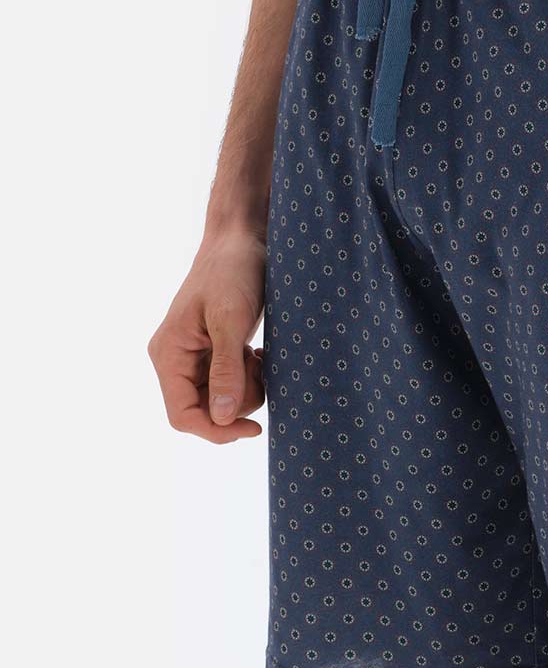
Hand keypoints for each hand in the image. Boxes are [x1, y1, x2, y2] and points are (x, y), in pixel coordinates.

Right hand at [149, 229, 266, 441]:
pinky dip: (248, 376)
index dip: (216, 430)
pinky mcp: (213, 350)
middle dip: (236, 402)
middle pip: (204, 411)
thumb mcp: (231, 320)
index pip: (182, 416)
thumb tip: (221, 418)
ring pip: (220, 399)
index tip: (253, 427)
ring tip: (257, 355)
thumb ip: (225, 370)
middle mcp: (175, 359)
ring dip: (245, 387)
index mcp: (168, 354)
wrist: (243, 238)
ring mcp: (194, 356)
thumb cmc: (234, 271)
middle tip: (258, 369)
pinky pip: (229, 382)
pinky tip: (256, 352)